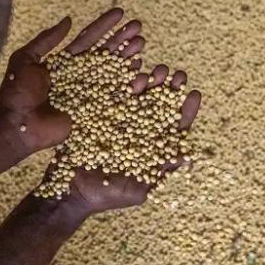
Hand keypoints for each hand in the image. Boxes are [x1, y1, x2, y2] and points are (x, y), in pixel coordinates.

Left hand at [0, 8, 144, 155]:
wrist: (16, 125)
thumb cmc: (16, 92)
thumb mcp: (25, 59)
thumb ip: (46, 40)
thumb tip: (68, 19)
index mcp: (65, 63)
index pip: (89, 39)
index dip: (104, 26)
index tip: (120, 13)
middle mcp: (80, 77)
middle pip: (106, 54)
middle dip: (122, 39)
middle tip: (138, 26)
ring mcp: (88, 94)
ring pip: (114, 72)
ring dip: (129, 57)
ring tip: (141, 43)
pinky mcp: (93, 112)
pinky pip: (115, 97)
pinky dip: (129, 85)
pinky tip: (140, 72)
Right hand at [56, 64, 201, 217]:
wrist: (70, 191)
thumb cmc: (107, 195)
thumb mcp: (138, 188)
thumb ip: (159, 171)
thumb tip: (186, 156)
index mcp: (152, 146)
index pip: (174, 126)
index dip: (185, 110)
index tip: (194, 94)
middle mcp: (138, 129)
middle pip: (159, 104)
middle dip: (170, 89)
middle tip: (177, 75)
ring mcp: (118, 119)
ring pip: (139, 94)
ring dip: (151, 81)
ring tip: (158, 70)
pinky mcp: (98, 112)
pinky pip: (113, 92)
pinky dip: (123, 80)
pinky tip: (133, 69)